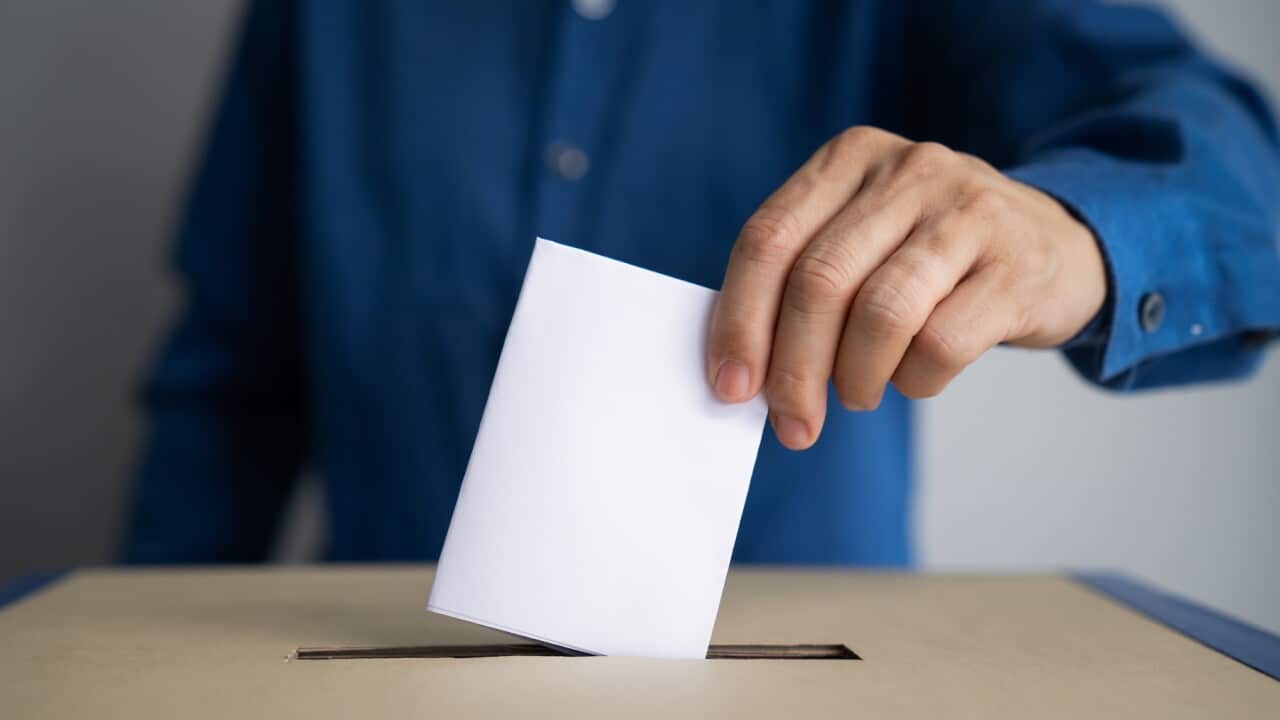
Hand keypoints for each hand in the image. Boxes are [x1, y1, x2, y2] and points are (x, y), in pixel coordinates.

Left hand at [707, 127, 1105, 449]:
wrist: (1058, 244)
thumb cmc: (933, 256)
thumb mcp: (863, 236)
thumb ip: (801, 280)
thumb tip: (741, 372)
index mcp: (849, 157)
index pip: (768, 240)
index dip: (739, 321)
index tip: (730, 386)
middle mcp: (907, 171)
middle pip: (819, 281)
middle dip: (793, 369)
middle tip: (791, 422)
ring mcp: (967, 211)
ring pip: (880, 314)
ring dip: (854, 377)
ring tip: (857, 394)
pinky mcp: (1014, 265)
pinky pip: (941, 343)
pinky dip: (915, 379)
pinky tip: (915, 376)